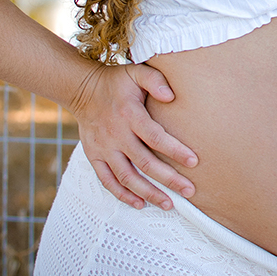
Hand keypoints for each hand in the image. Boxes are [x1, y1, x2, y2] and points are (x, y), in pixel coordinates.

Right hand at [69, 61, 197, 209]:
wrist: (82, 89)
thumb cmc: (117, 81)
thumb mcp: (137, 71)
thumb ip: (156, 80)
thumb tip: (172, 96)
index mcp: (130, 114)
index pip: (155, 137)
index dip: (175, 151)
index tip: (194, 162)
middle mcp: (116, 134)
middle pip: (145, 163)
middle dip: (169, 179)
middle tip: (189, 191)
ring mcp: (103, 148)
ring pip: (127, 177)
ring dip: (148, 193)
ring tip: (169, 204)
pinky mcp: (94, 156)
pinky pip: (107, 181)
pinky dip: (122, 194)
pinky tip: (139, 203)